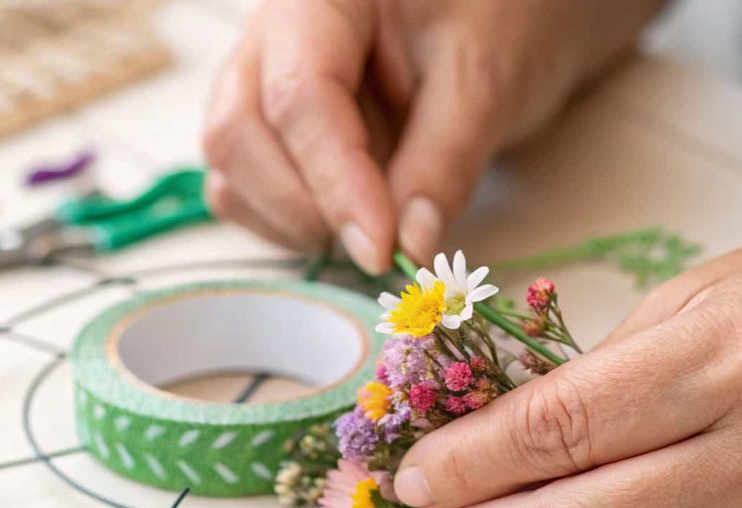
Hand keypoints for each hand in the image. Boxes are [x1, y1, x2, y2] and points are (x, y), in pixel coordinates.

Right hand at [202, 0, 661, 272]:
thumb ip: (443, 163)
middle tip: (380, 244)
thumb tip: (408, 247)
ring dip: (291, 220)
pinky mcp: (272, 126)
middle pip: (238, 134)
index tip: (382, 250)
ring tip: (372, 226)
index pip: (300, 97)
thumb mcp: (487, 82)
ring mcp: (262, 81)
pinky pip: (246, 187)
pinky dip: (289, 222)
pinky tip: (350, 219)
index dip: (337, 184)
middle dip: (304, 206)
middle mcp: (271, 35)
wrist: (510, 10)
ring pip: (231, 168)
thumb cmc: (505, 18)